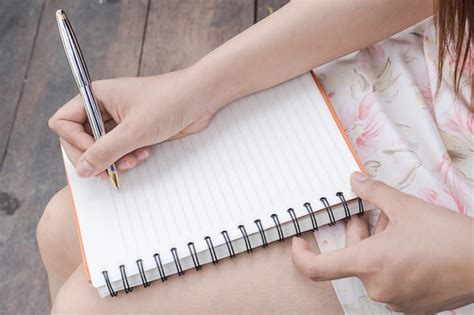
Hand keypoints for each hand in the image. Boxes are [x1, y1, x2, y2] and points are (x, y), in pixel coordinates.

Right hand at [49, 67, 218, 177]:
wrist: (201, 99)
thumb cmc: (169, 103)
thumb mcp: (134, 131)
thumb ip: (105, 152)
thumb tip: (81, 170)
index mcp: (95, 96)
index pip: (63, 123)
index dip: (75, 143)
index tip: (96, 153)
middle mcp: (103, 108)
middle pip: (79, 139)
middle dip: (95, 157)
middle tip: (111, 168)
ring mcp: (119, 120)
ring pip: (100, 149)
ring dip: (114, 160)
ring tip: (133, 160)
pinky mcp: (134, 132)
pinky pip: (119, 151)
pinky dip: (127, 158)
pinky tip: (143, 155)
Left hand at [292, 172, 473, 312]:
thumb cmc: (448, 238)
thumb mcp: (405, 206)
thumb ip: (373, 192)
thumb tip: (354, 180)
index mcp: (368, 265)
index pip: (317, 268)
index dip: (301, 256)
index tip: (298, 243)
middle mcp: (377, 287)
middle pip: (352, 259)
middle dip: (357, 234)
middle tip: (369, 214)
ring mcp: (396, 300)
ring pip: (372, 269)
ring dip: (377, 247)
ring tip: (397, 227)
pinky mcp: (413, 307)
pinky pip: (390, 282)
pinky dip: (390, 263)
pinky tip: (408, 246)